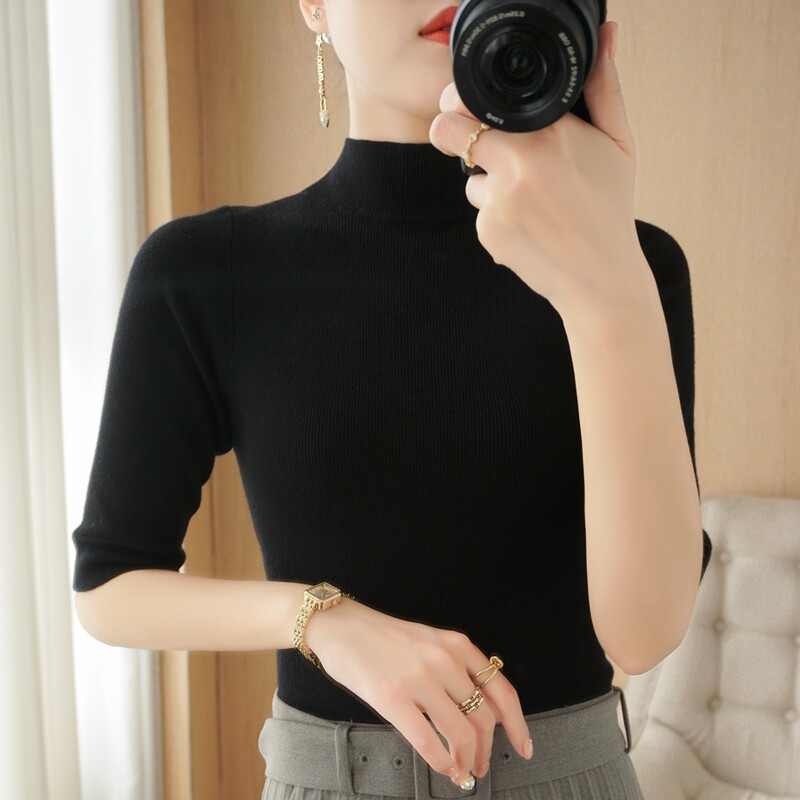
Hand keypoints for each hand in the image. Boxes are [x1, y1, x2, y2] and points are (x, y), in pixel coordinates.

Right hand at [305, 598, 532, 785]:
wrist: (341, 627)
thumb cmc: (384, 638)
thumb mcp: (430, 642)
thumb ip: (457, 670)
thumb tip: (483, 713)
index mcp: (456, 645)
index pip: (501, 690)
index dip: (517, 725)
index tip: (523, 746)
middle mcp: (443, 660)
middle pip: (483, 718)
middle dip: (487, 750)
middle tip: (480, 765)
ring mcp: (419, 678)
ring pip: (461, 733)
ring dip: (466, 761)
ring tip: (462, 771)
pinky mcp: (392, 697)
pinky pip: (428, 741)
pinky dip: (441, 763)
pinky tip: (443, 769)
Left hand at [428, 21, 647, 315]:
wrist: (601, 278)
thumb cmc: (611, 208)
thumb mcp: (618, 143)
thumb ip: (604, 87)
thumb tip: (606, 35)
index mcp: (547, 133)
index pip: (474, 101)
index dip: (463, 102)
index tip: (469, 108)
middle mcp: (516, 164)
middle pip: (446, 131)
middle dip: (453, 133)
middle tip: (477, 144)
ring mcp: (497, 202)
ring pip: (469, 178)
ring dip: (489, 183)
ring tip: (533, 201)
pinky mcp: (487, 234)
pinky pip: (479, 213)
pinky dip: (497, 217)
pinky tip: (529, 226)